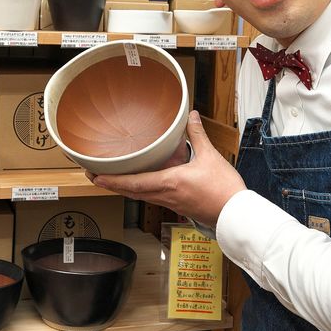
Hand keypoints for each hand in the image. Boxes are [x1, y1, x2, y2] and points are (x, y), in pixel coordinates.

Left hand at [89, 111, 244, 226]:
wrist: (235, 214)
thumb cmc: (224, 190)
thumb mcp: (209, 156)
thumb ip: (197, 134)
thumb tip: (191, 116)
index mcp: (169, 183)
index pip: (133, 183)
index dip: (112, 180)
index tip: (95, 176)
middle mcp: (165, 195)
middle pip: (131, 192)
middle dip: (111, 184)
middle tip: (94, 177)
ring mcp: (170, 203)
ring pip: (140, 196)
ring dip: (124, 189)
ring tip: (112, 180)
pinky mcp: (177, 206)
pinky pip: (152, 198)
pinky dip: (140, 191)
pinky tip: (141, 185)